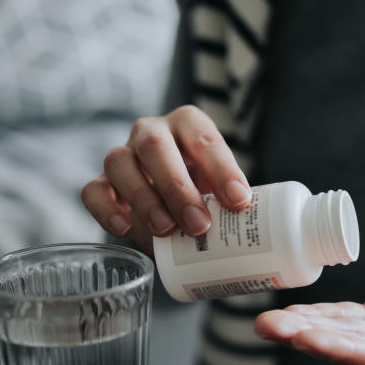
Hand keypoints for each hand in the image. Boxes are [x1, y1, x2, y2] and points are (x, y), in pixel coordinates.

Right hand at [81, 105, 250, 251]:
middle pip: (155, 145)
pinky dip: (106, 209)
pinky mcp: (101, 184)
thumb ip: (240, 205)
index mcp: (189, 125)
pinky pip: (93, 190)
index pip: (204, 138)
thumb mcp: (226, 193)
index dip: (221, 168)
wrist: (173, 211)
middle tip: (198, 224)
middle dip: (177, 186)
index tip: (239, 201)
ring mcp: (123, 155)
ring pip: (119, 163)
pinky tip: (125, 229)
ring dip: (144, 198)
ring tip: (166, 231)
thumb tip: (271, 239)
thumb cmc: (207, 197)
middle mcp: (151, 132)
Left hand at [255, 266, 364, 364]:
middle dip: (309, 337)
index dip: (346, 352)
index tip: (311, 340)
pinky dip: (321, 312)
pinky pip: (349, 315)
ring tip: (267, 321)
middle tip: (269, 326)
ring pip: (342, 332)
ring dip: (305, 326)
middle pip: (351, 350)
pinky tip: (291, 310)